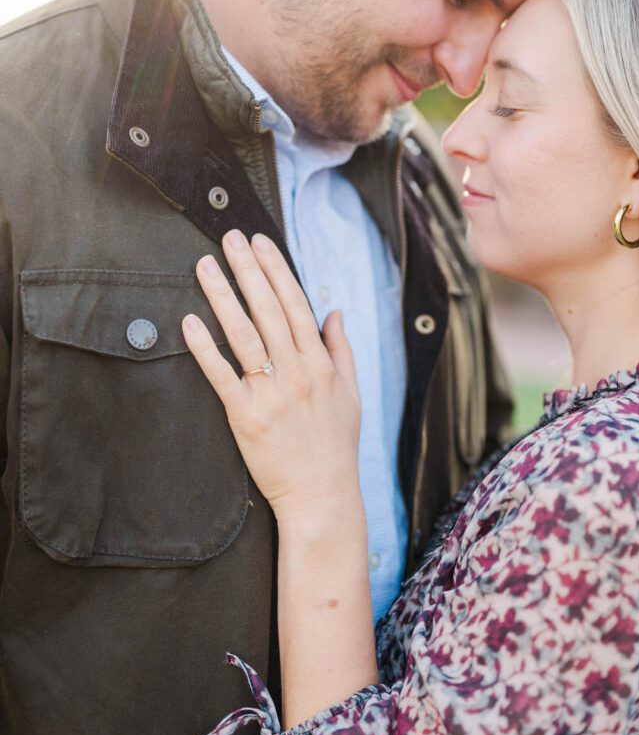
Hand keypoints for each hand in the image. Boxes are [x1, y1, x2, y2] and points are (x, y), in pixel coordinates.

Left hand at [182, 230, 361, 524]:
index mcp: (321, 364)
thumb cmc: (336, 446)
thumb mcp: (350, 394)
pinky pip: (222, 375)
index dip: (277, 270)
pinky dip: (205, 347)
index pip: (296, 305)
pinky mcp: (246, 417)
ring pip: (243, 335)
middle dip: (248, 270)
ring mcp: (271, 394)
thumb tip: (333, 312)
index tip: (261, 243)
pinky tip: (191, 320)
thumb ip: (341, 350)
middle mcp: (297, 372)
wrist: (322, 496)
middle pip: (268, 311)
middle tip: (230, 238)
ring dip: (223, 296)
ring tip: (206, 267)